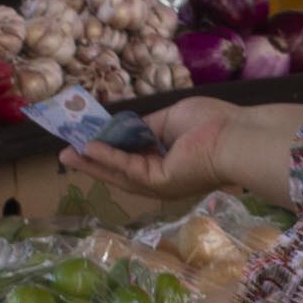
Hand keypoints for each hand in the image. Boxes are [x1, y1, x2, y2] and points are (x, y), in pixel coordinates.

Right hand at [58, 96, 237, 203]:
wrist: (235, 136)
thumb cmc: (211, 123)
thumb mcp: (170, 118)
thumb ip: (146, 126)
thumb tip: (126, 126)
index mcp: (169, 159)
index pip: (134, 155)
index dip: (111, 147)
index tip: (89, 137)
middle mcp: (164, 176)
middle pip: (121, 170)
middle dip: (93, 161)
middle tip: (67, 152)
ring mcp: (161, 183)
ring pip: (119, 173)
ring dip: (92, 163)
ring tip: (66, 154)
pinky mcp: (160, 183)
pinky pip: (128, 168)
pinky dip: (107, 159)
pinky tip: (88, 149)